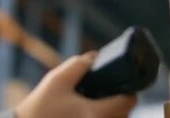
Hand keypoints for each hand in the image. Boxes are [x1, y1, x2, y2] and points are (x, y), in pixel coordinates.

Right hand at [15, 52, 137, 117]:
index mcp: (97, 114)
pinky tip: (87, 110)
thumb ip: (79, 64)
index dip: (128, 88)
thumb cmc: (40, 108)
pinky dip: (102, 116)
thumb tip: (95, 57)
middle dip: (118, 99)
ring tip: (94, 99)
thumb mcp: (57, 79)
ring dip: (111, 109)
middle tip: (105, 88)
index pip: (129, 101)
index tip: (119, 80)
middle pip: (125, 113)